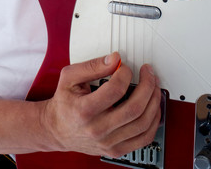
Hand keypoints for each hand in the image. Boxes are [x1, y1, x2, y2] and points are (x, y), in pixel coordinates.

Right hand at [39, 52, 161, 157]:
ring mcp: (108, 142)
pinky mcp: (116, 150)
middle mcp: (98, 129)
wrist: (57, 129)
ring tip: (154, 87)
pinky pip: (143, 138)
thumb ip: (92, 66)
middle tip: (148, 73)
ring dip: (154, 102)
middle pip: (134, 109)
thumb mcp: (69, 77)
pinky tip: (153, 108)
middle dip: (147, 86)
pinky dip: (153, 121)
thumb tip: (114, 60)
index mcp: (84, 110)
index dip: (125, 74)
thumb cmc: (64, 102)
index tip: (126, 67)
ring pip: (143, 124)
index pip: (115, 90)